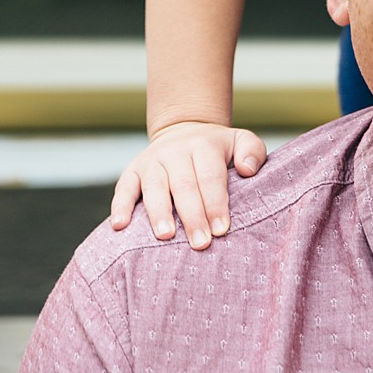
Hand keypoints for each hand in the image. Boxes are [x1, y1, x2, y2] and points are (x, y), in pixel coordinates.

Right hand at [109, 122, 268, 248]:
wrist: (185, 130)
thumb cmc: (218, 148)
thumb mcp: (241, 140)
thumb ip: (252, 152)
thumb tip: (248, 170)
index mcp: (204, 147)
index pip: (210, 177)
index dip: (216, 204)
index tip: (221, 229)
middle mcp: (176, 152)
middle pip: (184, 186)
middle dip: (192, 216)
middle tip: (200, 243)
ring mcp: (151, 162)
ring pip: (154, 188)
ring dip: (159, 213)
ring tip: (166, 235)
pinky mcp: (131, 171)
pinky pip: (123, 189)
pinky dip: (120, 207)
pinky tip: (119, 226)